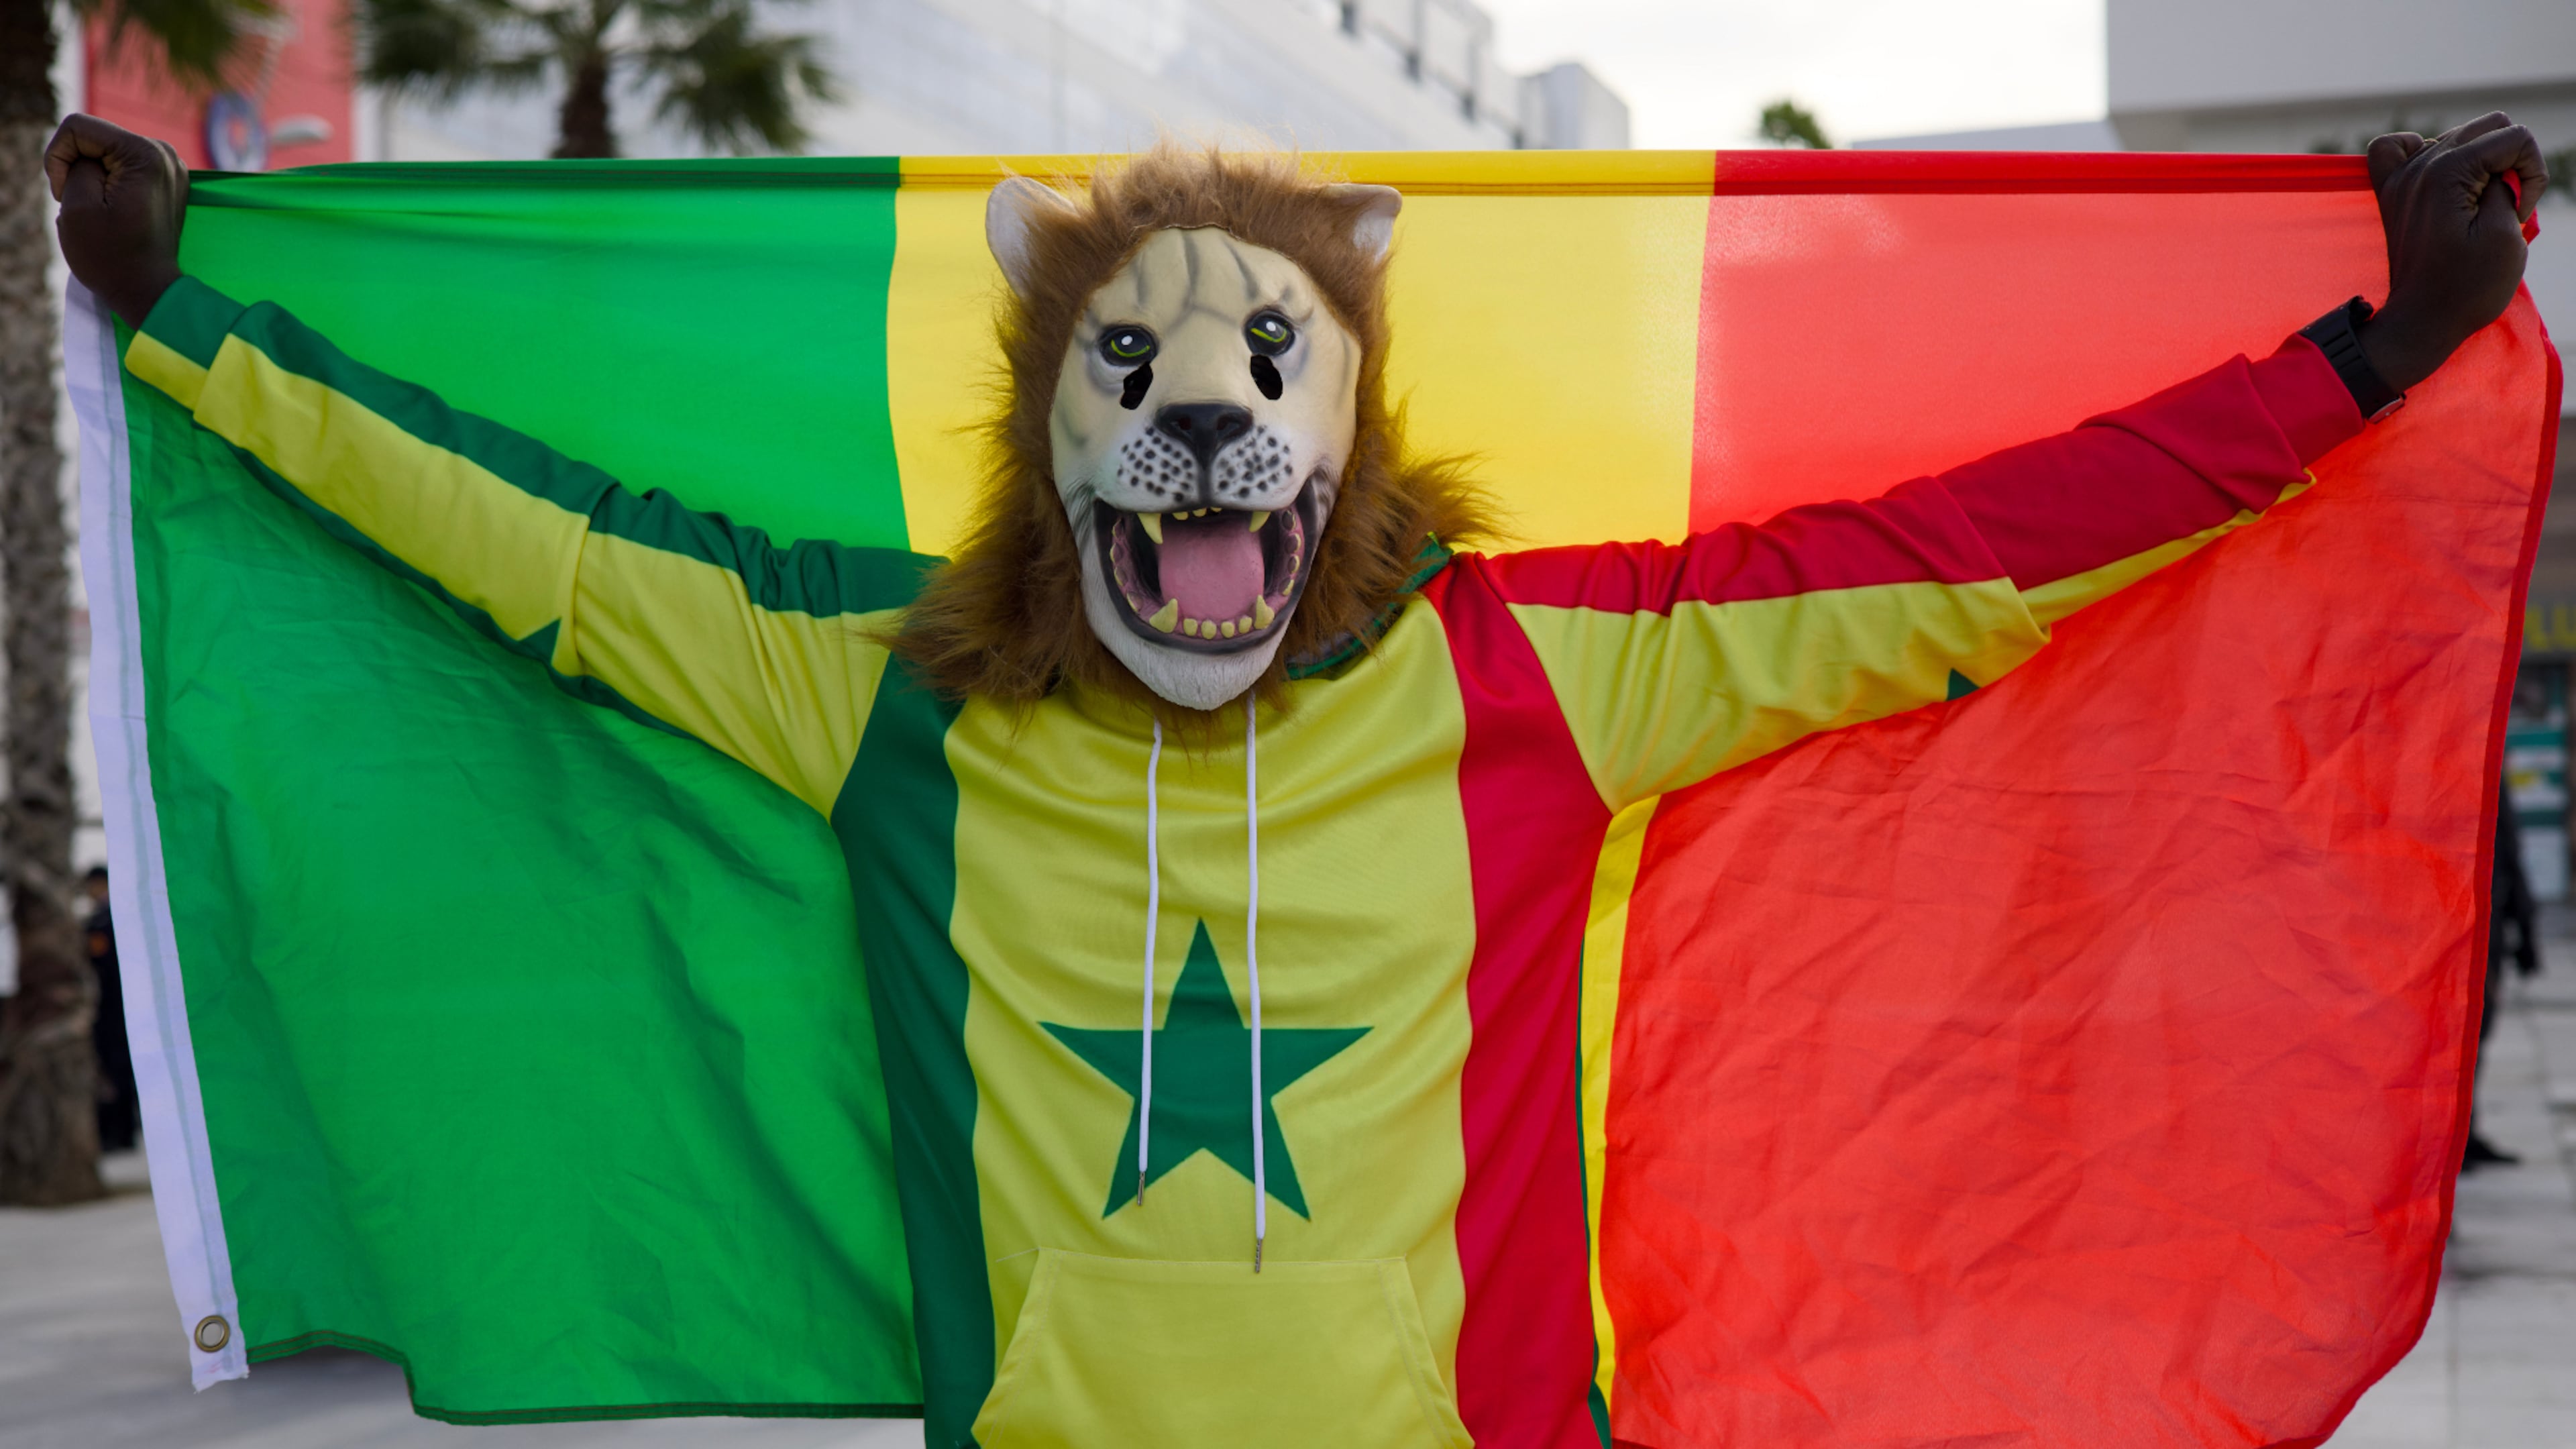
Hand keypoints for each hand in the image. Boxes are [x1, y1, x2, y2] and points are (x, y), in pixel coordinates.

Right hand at [45, 114, 189, 328]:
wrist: (148, 292)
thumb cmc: (109, 255)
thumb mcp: (75, 204)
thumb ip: (75, 162)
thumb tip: (87, 152)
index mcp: (145, 153)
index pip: (77, 127)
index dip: (58, 158)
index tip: (66, 195)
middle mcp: (164, 153)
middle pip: (93, 137)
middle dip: (76, 167)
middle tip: (85, 207)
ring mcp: (169, 167)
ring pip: (104, 153)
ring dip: (91, 178)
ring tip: (100, 212)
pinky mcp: (166, 180)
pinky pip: (121, 168)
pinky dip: (107, 185)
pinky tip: (113, 212)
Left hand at [2357, 113, 2546, 392]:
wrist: (2421, 323)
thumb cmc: (2468, 286)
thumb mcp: (2506, 232)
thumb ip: (2507, 183)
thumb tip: (2497, 166)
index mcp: (2446, 171)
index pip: (2515, 137)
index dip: (2532, 174)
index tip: (2519, 213)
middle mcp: (2417, 166)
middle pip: (2488, 127)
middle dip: (2510, 163)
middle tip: (2504, 207)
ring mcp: (2400, 178)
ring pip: (2457, 136)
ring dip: (2480, 163)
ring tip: (2479, 204)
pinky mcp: (2392, 193)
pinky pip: (2397, 148)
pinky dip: (2424, 152)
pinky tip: (2442, 178)